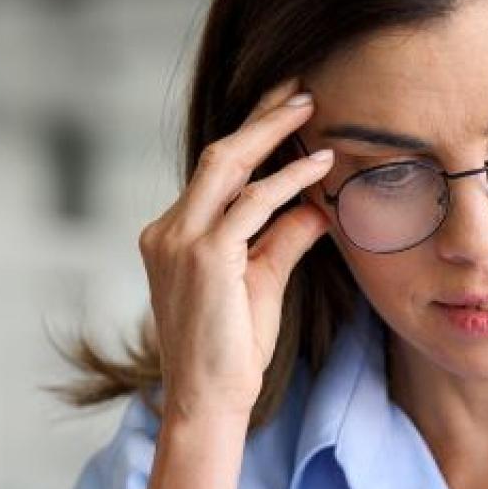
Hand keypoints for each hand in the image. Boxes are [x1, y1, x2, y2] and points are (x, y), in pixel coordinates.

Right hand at [137, 80, 336, 423]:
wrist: (208, 402)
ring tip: (313, 108)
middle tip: (301, 86)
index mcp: (171, 234)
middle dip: (260, 116)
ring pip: (228, 166)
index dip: (252, 136)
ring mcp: (179, 241)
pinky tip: (320, 167)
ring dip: (274, 134)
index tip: (288, 109)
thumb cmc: (232, 352)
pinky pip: (251, 204)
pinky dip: (288, 181)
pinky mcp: (204, 257)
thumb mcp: (262, 284)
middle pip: (216, 154)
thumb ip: (283, 239)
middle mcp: (167, 230)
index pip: (214, 172)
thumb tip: (318, 207)